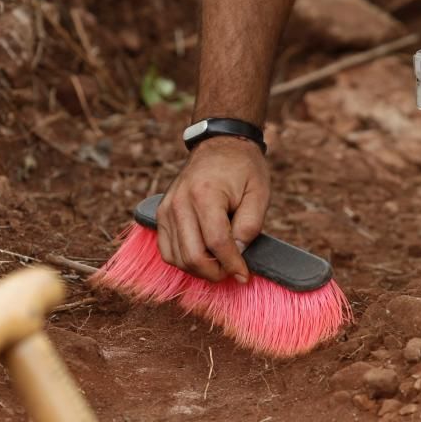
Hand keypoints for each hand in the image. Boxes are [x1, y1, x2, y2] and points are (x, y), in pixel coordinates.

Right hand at [156, 136, 269, 282]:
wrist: (221, 145)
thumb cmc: (243, 169)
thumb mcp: (259, 193)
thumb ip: (249, 226)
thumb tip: (237, 255)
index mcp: (205, 194)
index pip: (216, 242)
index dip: (232, 264)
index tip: (244, 275)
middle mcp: (180, 202)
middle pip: (192, 255)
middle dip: (215, 272)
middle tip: (232, 272)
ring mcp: (166, 209)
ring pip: (177, 258)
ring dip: (200, 270)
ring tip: (220, 264)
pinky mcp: (161, 214)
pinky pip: (166, 250)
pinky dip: (184, 261)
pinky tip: (203, 258)